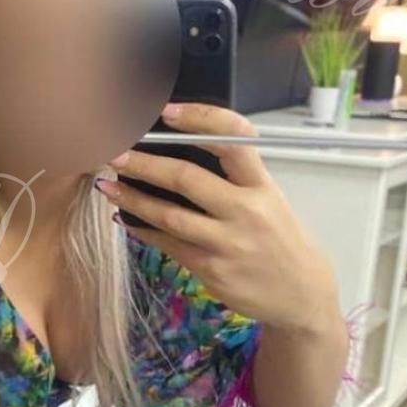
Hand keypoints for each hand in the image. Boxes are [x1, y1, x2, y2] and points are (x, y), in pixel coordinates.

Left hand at [96, 102, 338, 333]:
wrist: (299, 292)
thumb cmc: (278, 238)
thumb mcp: (270, 200)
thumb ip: (235, 179)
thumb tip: (181, 153)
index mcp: (262, 185)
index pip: (233, 140)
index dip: (200, 120)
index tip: (168, 113)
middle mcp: (245, 211)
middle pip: (187, 179)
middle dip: (145, 164)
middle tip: (116, 154)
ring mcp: (226, 242)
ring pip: (169, 215)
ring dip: (133, 199)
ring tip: (107, 185)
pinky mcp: (210, 268)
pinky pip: (168, 244)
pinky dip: (143, 229)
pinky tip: (125, 218)